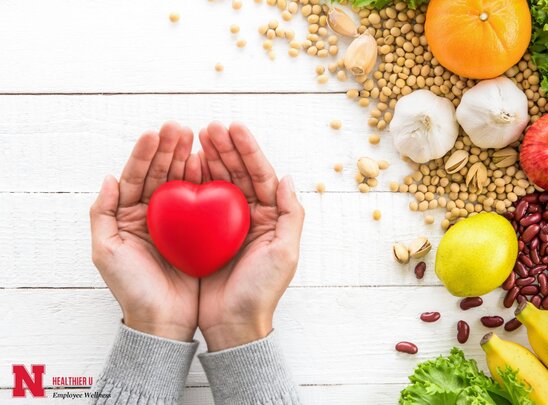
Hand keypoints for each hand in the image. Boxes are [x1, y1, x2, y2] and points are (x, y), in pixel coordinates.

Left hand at [90, 122, 201, 341]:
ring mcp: (177, 222)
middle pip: (160, 173)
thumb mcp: (106, 252)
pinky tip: (209, 165)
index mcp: (128, 215)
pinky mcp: (199, 232)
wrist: (164, 320)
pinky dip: (205, 181)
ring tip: (198, 137)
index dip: (145, 154)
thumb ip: (102, 214)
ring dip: (188, 158)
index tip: (156, 133)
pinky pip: (202, 201)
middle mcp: (153, 214)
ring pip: (182, 182)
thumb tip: (108, 178)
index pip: (135, 176)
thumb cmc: (132, 289)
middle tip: (180, 128)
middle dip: (169, 149)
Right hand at [197, 122, 304, 351]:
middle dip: (224, 148)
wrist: (232, 324)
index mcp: (271, 217)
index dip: (248, 150)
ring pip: (216, 182)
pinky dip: (190, 182)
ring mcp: (224, 224)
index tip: (233, 127)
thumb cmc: (261, 291)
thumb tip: (287, 178)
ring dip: (207, 159)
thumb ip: (292, 215)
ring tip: (193, 137)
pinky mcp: (202, 234)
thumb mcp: (285, 253)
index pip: (261, 174)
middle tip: (208, 127)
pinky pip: (196, 202)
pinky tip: (181, 166)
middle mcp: (249, 216)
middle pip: (237, 173)